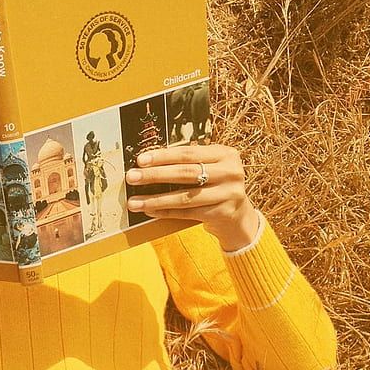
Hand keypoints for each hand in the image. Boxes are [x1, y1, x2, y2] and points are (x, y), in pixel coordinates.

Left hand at [126, 144, 258, 248]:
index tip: (140, 160)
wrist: (238, 217)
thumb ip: (188, 163)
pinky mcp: (222, 213)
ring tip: (134, 202)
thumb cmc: (215, 187)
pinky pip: (187, 213)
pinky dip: (165, 212)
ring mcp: (229, 194)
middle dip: (155, 175)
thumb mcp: (210, 169)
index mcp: (225, 154)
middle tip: (132, 177)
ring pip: (185, 196)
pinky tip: (149, 211)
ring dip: (155, 199)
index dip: (163, 156)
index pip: (188, 153)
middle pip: (186, 173)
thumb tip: (148, 163)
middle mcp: (230, 172)